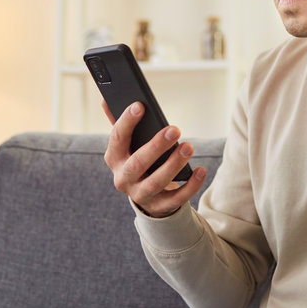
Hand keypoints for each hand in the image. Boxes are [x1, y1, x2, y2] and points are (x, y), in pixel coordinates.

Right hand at [102, 100, 206, 217]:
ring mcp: (140, 195)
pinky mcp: (159, 207)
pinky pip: (175, 199)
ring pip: (156, 182)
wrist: (147, 195)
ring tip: (189, 147)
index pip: (117, 138)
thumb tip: (106, 100)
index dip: (127, 122)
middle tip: (175, 129)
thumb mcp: (128, 144)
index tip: (140, 105)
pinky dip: (190, 186)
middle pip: (138, 163)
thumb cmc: (139, 158)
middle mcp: (123, 178)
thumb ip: (119, 123)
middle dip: (156, 146)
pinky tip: (200, 170)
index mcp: (114, 158)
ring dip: (174, 165)